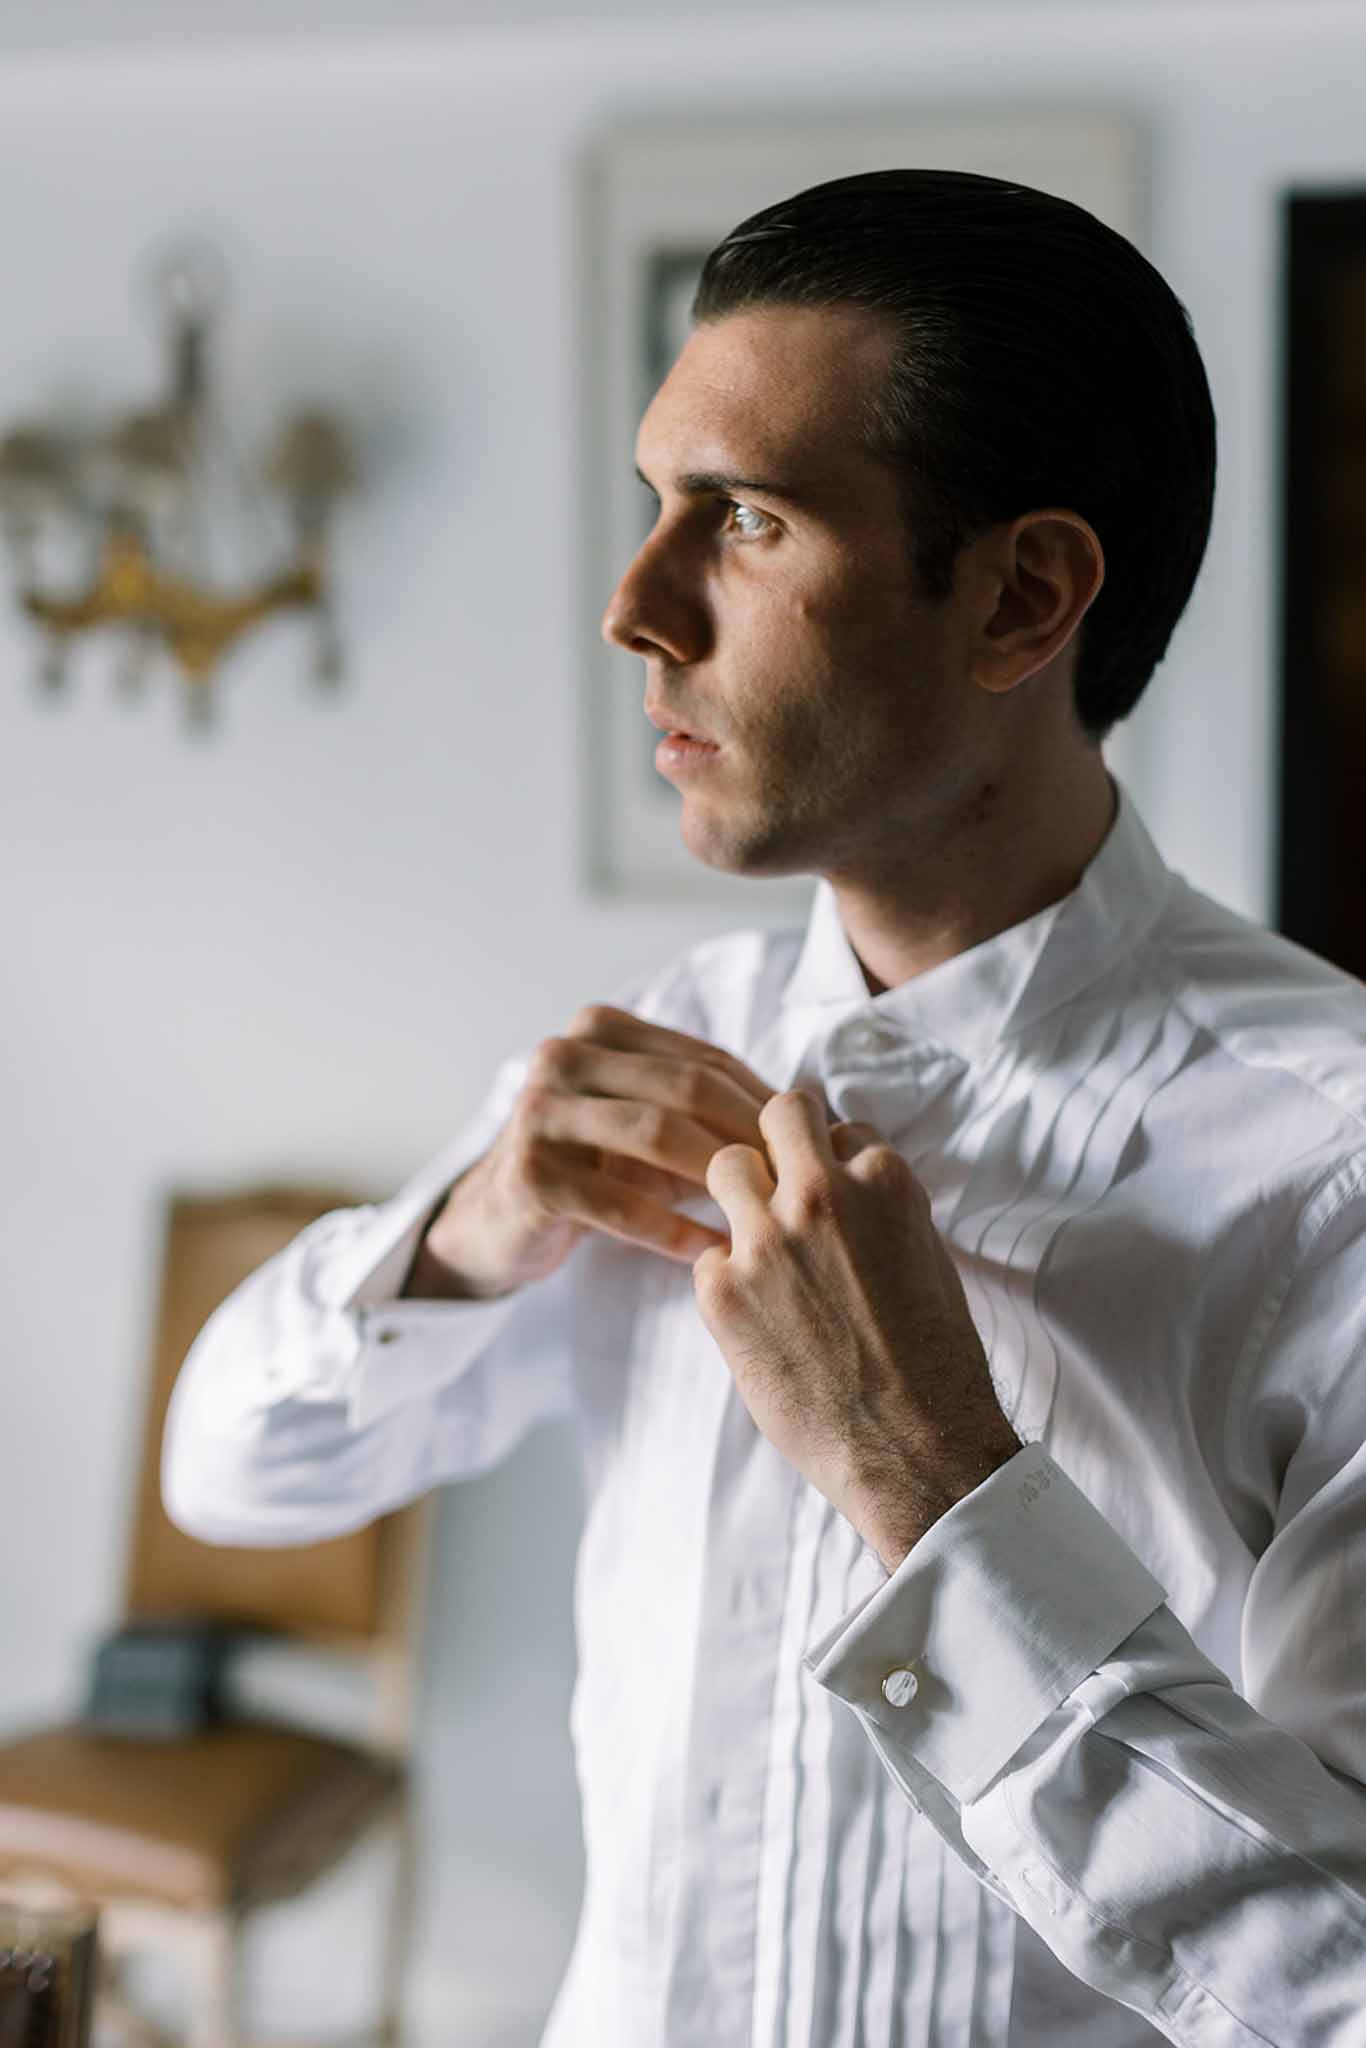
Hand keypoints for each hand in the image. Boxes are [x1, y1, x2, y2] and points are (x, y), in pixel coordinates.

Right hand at [408, 1005, 776, 1300]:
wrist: (498, 1221)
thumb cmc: (597, 1169)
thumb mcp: (649, 1124)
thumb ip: (710, 1106)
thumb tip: (815, 1112)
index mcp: (600, 1028)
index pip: (705, 1059)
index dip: (763, 1101)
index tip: (812, 1144)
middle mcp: (563, 1055)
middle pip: (685, 1087)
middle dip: (750, 1133)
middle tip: (799, 1179)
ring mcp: (538, 1110)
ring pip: (655, 1134)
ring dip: (718, 1175)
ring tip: (764, 1212)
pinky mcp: (528, 1173)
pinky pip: (618, 1202)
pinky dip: (670, 1227)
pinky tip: (707, 1250)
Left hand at [693, 1089, 1021, 1567]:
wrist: (915, 1448)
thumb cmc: (935, 1361)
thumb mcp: (927, 1257)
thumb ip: (882, 1206)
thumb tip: (848, 1176)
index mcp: (883, 1182)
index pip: (843, 1126)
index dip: (837, 1156)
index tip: (835, 1186)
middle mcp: (820, 1196)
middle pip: (779, 1114)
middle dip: (780, 1136)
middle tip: (781, 1174)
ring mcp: (764, 1241)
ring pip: (725, 1166)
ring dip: (740, 1192)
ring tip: (760, 1238)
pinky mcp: (722, 1291)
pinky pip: (708, 1256)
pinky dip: (728, 1279)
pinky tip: (760, 1317)